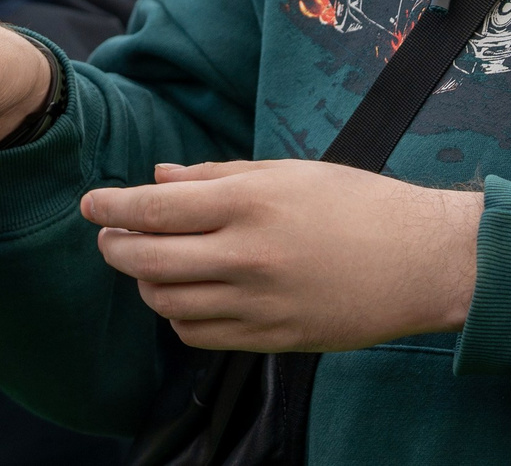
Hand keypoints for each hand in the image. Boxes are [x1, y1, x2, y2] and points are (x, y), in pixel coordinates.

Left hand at [82, 160, 481, 351]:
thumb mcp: (289, 172)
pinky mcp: (270, 338)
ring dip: (144, 284)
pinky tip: (184, 297)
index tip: (92, 205)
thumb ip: (218, 176)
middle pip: (148, 261)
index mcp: (251, 203)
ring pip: (167, 303)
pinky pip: (200, 335)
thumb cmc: (357, 204)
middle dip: (115, 247)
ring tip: (148, 264)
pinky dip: (178, 317)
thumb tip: (160, 177)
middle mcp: (247, 256)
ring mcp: (257, 303)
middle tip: (109, 235)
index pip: (156, 208)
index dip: (113, 206)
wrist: (419, 261)